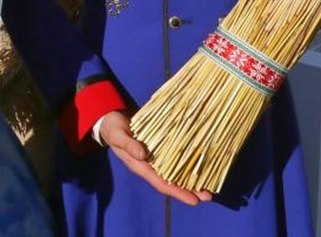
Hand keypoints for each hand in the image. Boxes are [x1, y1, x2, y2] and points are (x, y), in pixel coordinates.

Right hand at [98, 112, 212, 205]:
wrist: (112, 121)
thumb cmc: (114, 130)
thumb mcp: (118, 135)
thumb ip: (128, 145)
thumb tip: (142, 154)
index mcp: (140, 166)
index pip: (161, 183)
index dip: (177, 192)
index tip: (194, 200)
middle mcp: (149, 166)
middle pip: (172, 182)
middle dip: (189, 190)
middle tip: (208, 196)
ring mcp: (154, 159)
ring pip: (175, 173)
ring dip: (190, 180)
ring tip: (208, 186)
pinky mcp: (159, 150)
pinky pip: (174, 161)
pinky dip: (186, 165)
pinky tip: (198, 165)